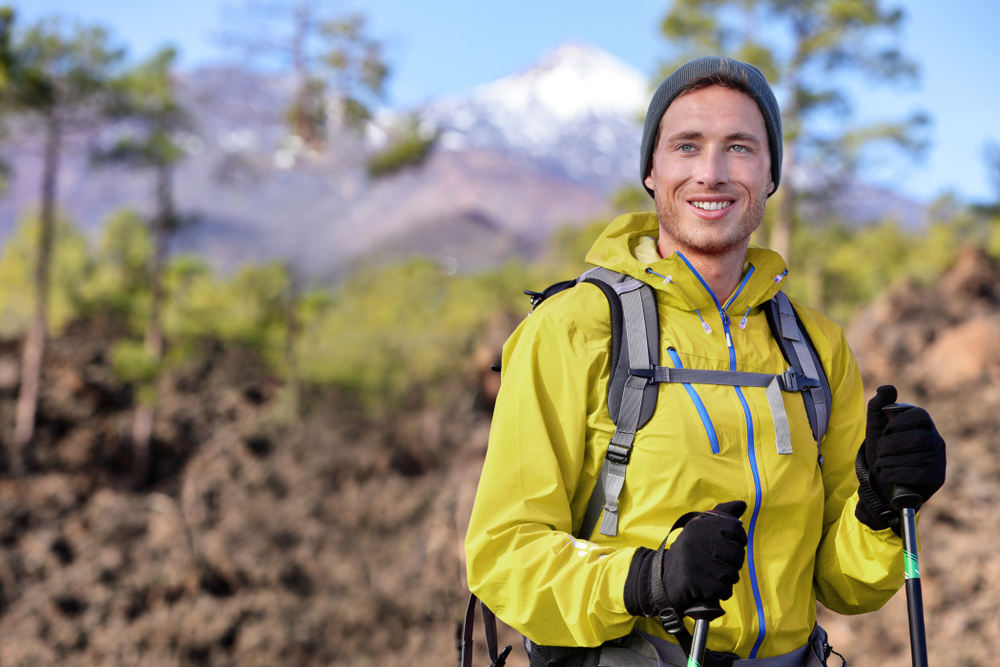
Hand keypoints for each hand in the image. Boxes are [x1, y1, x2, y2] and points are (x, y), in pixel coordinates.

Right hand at [658, 500, 746, 613]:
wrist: (663, 580)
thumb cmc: (690, 554)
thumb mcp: (700, 531)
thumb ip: (722, 516)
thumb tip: (743, 503)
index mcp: (698, 525)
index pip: (735, 528)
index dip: (738, 541)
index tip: (727, 547)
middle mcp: (695, 540)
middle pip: (737, 554)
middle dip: (732, 564)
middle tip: (717, 565)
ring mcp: (694, 561)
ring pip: (732, 574)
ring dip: (726, 580)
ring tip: (710, 577)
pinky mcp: (694, 582)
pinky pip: (725, 590)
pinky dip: (720, 593)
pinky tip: (708, 588)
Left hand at [857, 385, 945, 529]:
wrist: (881, 484)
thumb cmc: (881, 452)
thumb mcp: (875, 428)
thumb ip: (877, 406)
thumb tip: (887, 387)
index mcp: (924, 425)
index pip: (920, 415)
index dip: (899, 423)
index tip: (885, 432)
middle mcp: (936, 441)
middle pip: (918, 438)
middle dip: (891, 445)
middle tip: (880, 450)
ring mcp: (939, 461)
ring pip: (916, 458)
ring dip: (889, 461)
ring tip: (881, 464)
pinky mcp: (936, 479)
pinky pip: (917, 475)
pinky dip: (894, 474)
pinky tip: (886, 475)